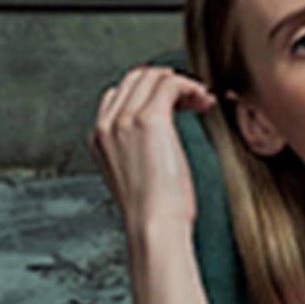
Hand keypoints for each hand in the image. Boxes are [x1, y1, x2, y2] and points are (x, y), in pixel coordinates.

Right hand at [91, 64, 214, 242]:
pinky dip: (191, 87)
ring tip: (201, 101)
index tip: (177, 103)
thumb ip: (138, 150)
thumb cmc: (154, 211)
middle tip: (193, 99)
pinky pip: (170, 84)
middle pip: (136, 78)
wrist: (154, 226)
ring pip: (153, 76)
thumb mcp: (137, 175)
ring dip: (182, 83)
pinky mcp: (149, 121)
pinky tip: (203, 102)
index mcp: (101, 137)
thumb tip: (161, 140)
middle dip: (167, 82)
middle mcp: (108, 125)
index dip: (150, 90)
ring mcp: (125, 120)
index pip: (121, 92)